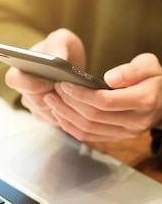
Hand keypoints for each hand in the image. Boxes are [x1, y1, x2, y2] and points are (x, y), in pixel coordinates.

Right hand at [5, 28, 85, 124]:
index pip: (13, 80)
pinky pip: (54, 120)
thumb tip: (57, 57)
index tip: (50, 82)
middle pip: (33, 101)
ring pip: (45, 113)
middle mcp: (23, 89)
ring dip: (62, 106)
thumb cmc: (62, 49)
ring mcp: (33, 104)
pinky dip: (67, 114)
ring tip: (78, 95)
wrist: (72, 63)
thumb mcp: (63, 39)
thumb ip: (58, 44)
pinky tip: (77, 104)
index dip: (30, 84)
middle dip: (53, 97)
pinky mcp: (45, 115)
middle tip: (70, 89)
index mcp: (19, 69)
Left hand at [45, 53, 161, 141]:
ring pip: (89, 129)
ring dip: (66, 116)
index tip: (64, 83)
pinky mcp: (117, 137)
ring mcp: (126, 133)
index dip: (81, 93)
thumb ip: (131, 70)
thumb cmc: (154, 79)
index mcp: (144, 101)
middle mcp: (135, 121)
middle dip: (69, 103)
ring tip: (51, 101)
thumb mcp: (149, 65)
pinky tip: (60, 114)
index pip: (105, 101)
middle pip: (93, 116)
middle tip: (53, 90)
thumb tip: (110, 78)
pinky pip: (89, 137)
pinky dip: (71, 126)